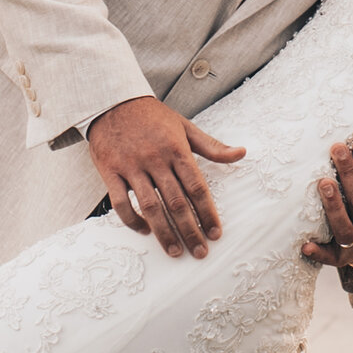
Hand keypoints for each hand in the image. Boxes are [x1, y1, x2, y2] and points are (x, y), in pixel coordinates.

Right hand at [86, 96, 246, 257]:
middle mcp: (155, 159)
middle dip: (190, 230)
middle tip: (200, 252)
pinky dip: (132, 220)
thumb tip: (242, 153)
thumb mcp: (185, 127)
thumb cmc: (152, 116)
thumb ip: (212, 146)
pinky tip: (144, 231)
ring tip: (175, 252)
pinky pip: (120, 203)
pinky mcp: (110, 171)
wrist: (112, 100)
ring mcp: (131, 166)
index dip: (207, 212)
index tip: (215, 233)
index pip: (196, 187)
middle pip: (176, 202)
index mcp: (176, 149)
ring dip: (164, 233)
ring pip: (150, 206)